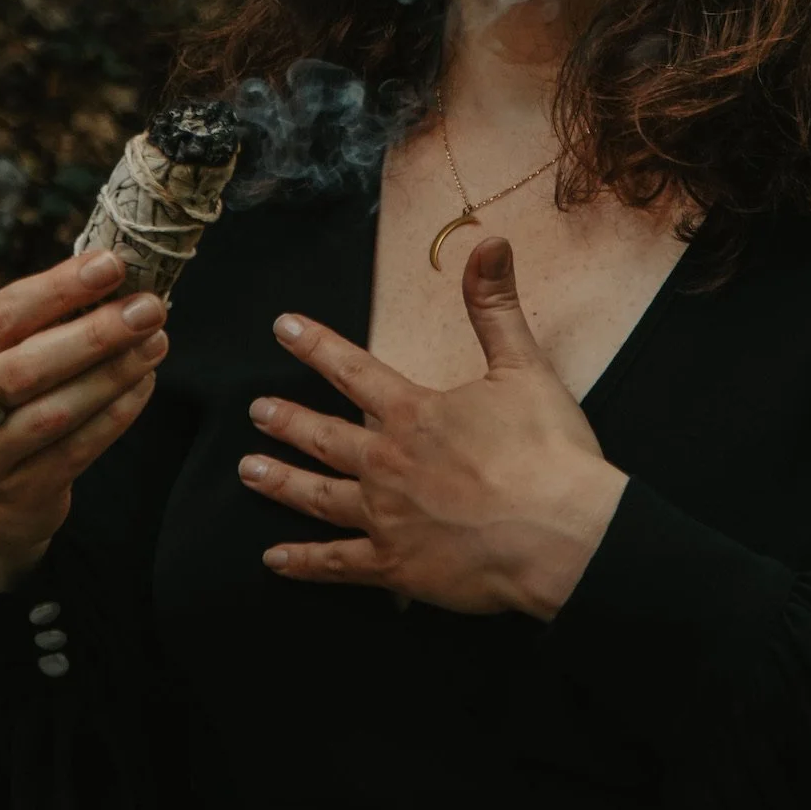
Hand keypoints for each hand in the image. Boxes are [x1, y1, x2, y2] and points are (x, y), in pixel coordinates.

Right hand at [0, 247, 170, 584]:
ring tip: (156, 341)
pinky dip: (117, 412)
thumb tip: (114, 272)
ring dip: (114, 372)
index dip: (59, 288)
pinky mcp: (19, 491)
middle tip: (149, 307)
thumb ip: (40, 316)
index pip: (2, 314)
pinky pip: (79, 449)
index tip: (112, 264)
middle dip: (96, 333)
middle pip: (28, 366)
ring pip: (57, 411)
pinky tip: (144, 382)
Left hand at [238, 235, 628, 619]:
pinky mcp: (396, 566)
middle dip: (287, 421)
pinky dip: (304, 562)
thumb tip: (489, 243)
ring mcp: (386, 518)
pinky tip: (274, 560)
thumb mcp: (523, 367)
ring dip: (281, 482)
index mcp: (414, 414)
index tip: (282, 326)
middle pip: (325, 438)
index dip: (315, 346)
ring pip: (318, 497)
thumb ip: (495, 307)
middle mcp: (387, 463)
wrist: (562, 534)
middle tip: (255, 410)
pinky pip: (338, 563)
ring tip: (248, 471)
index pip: (352, 370)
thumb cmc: (547, 453)